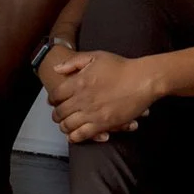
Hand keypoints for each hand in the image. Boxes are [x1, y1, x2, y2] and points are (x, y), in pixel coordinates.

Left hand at [47, 50, 161, 142]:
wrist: (142, 80)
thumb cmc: (121, 66)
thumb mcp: (95, 56)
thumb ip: (73, 62)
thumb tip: (56, 68)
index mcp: (78, 82)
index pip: (55, 95)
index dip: (52, 100)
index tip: (54, 101)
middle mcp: (82, 99)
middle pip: (59, 112)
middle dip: (56, 115)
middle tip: (59, 114)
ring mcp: (91, 113)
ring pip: (68, 126)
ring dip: (64, 126)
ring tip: (66, 125)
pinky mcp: (103, 124)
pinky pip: (81, 135)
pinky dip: (74, 137)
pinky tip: (74, 135)